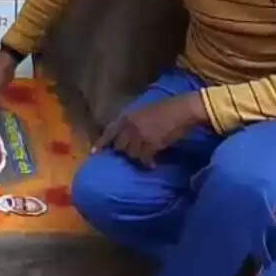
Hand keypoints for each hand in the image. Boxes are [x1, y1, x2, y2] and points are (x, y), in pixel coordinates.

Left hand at [93, 92, 207, 167]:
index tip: (93, 154)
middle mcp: (129, 126)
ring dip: (138, 157)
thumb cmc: (166, 109)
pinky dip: (148, 163)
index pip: (109, 131)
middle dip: (125, 151)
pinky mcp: (150, 144)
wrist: (181, 110)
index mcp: (126, 117)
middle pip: (119, 146)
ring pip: (131, 154)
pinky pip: (144, 158)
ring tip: (145, 156)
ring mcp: (139, 135)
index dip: (101, 143)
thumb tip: (124, 136)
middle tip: (134, 153)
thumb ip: (131, 123)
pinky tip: (152, 165)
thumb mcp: (143, 112)